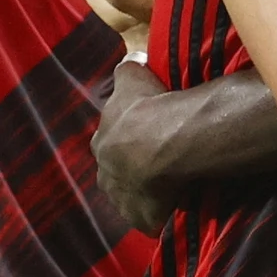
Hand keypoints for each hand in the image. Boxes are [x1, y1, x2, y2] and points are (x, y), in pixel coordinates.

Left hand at [92, 61, 178, 232]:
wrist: (164, 140)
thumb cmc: (147, 106)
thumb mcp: (132, 77)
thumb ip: (127, 69)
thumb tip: (129, 59)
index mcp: (102, 141)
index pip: (110, 141)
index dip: (126, 138)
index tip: (143, 134)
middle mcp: (105, 173)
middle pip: (116, 172)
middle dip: (130, 168)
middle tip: (155, 161)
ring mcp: (122, 199)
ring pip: (130, 197)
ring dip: (144, 193)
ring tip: (168, 185)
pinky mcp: (141, 217)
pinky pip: (149, 218)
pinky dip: (159, 213)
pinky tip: (174, 205)